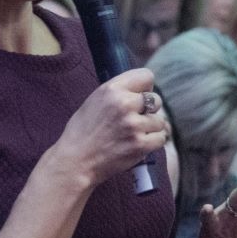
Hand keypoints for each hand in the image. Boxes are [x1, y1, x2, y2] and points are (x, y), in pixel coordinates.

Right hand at [48, 70, 170, 191]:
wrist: (75, 161)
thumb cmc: (82, 132)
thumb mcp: (94, 101)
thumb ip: (117, 93)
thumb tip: (141, 91)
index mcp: (111, 89)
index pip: (146, 76)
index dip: (145, 87)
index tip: (139, 97)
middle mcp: (124, 104)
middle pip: (156, 99)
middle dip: (149, 110)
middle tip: (136, 120)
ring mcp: (133, 125)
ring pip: (160, 121)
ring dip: (151, 128)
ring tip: (134, 134)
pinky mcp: (140, 145)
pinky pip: (161, 138)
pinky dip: (153, 142)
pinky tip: (139, 144)